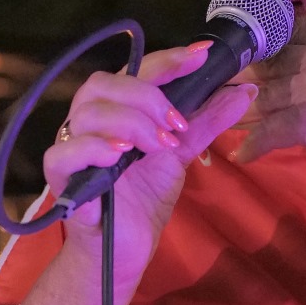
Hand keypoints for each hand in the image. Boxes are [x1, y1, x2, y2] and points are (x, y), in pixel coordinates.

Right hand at [46, 42, 258, 283]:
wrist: (127, 248)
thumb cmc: (144, 197)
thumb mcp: (180, 154)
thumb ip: (206, 121)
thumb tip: (244, 92)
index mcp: (117, 109)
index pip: (136, 70)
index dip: (167, 60)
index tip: (201, 56)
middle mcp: (90, 121)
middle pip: (104, 84)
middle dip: (147, 96)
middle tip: (176, 124)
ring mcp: (72, 147)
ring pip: (87, 113)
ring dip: (130, 122)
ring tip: (159, 145)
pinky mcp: (61, 179)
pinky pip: (63, 153)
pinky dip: (94, 148)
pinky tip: (120, 155)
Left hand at [236, 7, 305, 181]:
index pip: (298, 30)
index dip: (280, 38)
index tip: (269, 46)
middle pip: (274, 60)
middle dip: (259, 71)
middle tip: (243, 81)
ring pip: (265, 93)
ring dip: (251, 105)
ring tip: (233, 114)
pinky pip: (268, 132)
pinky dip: (254, 144)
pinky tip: (242, 154)